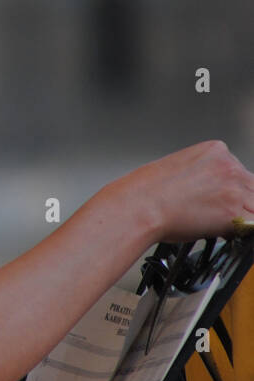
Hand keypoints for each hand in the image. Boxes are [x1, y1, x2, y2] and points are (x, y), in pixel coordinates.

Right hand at [106, 140, 253, 243]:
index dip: (230, 189)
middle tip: (212, 212)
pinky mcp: (233, 213)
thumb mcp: (178, 167)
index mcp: (215, 150)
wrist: (137, 207)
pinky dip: (237, 230)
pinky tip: (217, 230)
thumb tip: (211, 191)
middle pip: (251, 188)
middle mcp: (229, 166)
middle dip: (238, 202)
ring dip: (239, 216)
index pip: (240, 172)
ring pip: (252, 206)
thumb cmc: (146, 192)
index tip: (219, 199)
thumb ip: (203, 175)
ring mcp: (234, 189)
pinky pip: (249, 224)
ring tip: (211, 221)